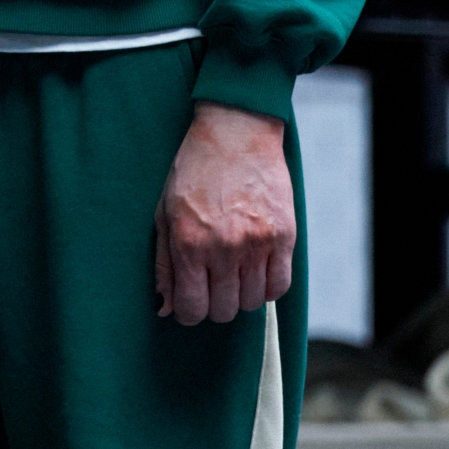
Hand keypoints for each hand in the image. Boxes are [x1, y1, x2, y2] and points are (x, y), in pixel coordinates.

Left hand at [155, 102, 296, 324]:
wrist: (235, 135)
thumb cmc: (192, 173)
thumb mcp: (164, 214)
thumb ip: (164, 264)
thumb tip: (165, 307)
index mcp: (188, 242)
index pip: (193, 308)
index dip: (189, 313)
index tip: (191, 303)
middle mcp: (224, 247)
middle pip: (225, 310)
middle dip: (215, 305)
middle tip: (211, 286)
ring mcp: (258, 243)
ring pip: (253, 302)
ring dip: (241, 295)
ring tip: (232, 272)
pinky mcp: (284, 237)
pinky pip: (280, 286)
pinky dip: (267, 287)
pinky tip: (255, 270)